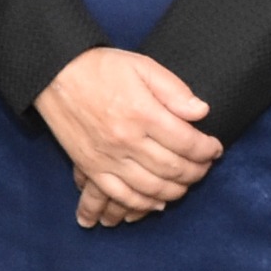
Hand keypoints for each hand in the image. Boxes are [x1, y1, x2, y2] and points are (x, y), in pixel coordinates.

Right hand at [36, 48, 220, 228]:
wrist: (55, 73)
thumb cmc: (101, 67)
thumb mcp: (142, 66)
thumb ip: (174, 90)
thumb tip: (201, 112)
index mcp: (143, 113)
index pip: (187, 143)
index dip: (207, 150)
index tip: (215, 148)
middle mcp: (127, 140)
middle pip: (173, 169)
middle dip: (196, 172)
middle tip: (205, 167)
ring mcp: (108, 157)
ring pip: (152, 188)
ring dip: (176, 191)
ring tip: (186, 183)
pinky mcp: (91, 167)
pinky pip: (121, 195)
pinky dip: (142, 204)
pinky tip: (156, 202)